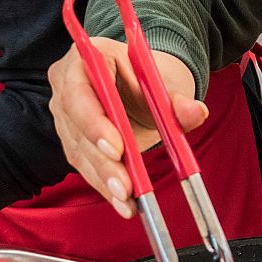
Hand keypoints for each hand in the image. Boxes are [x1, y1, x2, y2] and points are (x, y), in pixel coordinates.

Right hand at [47, 37, 204, 220]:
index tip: (117, 148)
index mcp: (87, 58)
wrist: (144, 86)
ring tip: (127, 200)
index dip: (94, 121)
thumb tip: (196, 112)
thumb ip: (178, 99)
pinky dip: (105, 185)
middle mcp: (67, 85)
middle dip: (102, 161)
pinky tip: (123, 203)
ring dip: (104, 179)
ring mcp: (66, 115)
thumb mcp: (166, 83)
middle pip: (77, 127)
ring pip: (80, 152)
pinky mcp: (72, 140)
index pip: (80, 91)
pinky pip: (86, 165)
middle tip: (125, 186)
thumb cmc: (150, 78)